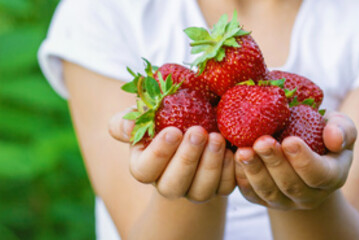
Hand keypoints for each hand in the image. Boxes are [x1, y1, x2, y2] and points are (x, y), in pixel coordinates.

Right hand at [109, 110, 236, 201]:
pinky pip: (224, 188)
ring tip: (216, 137)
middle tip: (198, 132)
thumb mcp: (146, 113)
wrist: (198, 122)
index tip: (173, 131)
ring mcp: (194, 189)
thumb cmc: (166, 115)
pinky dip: (228, 171)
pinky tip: (231, 151)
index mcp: (145, 167)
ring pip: (200, 191)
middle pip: (172, 185)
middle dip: (186, 159)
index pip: (144, 170)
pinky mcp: (218, 187)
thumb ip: (130, 118)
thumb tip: (127, 127)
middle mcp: (167, 183)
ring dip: (209, 165)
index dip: (158, 154)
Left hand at [233, 112, 357, 209]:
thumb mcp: (340, 126)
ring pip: (268, 192)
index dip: (304, 160)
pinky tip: (234, 159)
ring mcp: (286, 201)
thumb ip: (343, 129)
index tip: (290, 140)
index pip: (319, 174)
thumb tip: (335, 139)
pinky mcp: (264, 200)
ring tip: (243, 151)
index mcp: (332, 177)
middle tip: (262, 141)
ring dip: (254, 171)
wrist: (304, 149)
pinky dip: (241, 178)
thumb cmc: (323, 133)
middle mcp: (309, 195)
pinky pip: (251, 194)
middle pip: (291, 185)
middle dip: (275, 163)